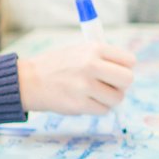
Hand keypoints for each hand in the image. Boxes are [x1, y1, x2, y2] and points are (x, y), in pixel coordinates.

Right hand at [17, 42, 136, 114]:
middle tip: (110, 85)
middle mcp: (91, 65)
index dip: (125, 68)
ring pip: (118, 98)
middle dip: (122, 85)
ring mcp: (84, 85)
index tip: (115, 72)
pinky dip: (98, 108)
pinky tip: (85, 101)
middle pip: (128, 79)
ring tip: (95, 93)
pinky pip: (104, 110)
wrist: (29, 80)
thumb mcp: (82, 51)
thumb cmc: (60, 66)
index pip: (129, 60)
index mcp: (94, 48)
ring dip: (109, 99)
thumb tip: (130, 71)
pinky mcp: (79, 104)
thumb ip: (105, 58)